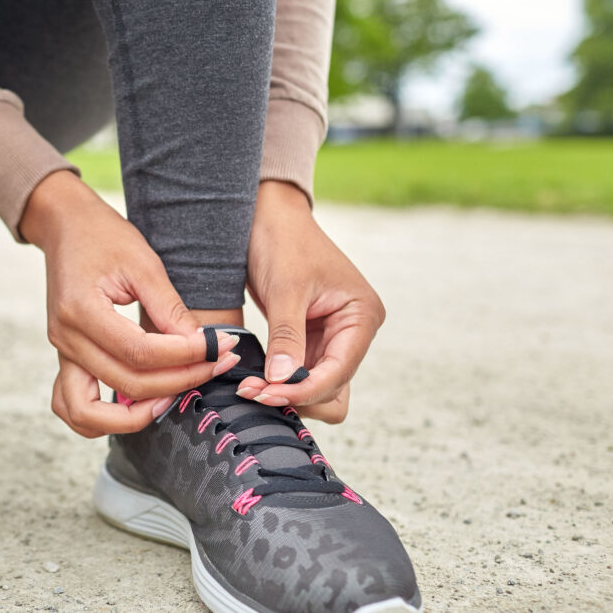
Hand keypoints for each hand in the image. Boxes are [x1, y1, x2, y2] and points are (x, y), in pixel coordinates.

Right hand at [21, 171, 239, 437]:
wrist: (65, 225)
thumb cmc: (104, 235)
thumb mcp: (143, 262)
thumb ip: (169, 308)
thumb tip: (200, 346)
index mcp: (81, 310)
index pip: (139, 352)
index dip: (184, 356)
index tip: (219, 346)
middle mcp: (66, 338)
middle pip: (125, 384)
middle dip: (179, 380)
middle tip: (215, 364)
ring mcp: (62, 352)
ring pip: (88, 413)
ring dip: (134, 416)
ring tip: (173, 398)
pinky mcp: (66, 358)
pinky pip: (72, 406)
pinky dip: (103, 418)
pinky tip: (140, 404)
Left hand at [236, 181, 385, 423]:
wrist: (268, 217)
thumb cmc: (282, 242)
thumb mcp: (285, 289)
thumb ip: (287, 337)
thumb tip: (282, 381)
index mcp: (362, 316)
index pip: (339, 371)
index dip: (304, 388)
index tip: (266, 393)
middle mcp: (354, 331)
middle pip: (334, 389)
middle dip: (298, 395)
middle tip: (254, 392)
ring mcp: (333, 338)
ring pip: (317, 387)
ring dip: (287, 392)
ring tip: (250, 387)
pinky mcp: (310, 339)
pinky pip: (300, 373)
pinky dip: (280, 381)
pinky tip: (253, 379)